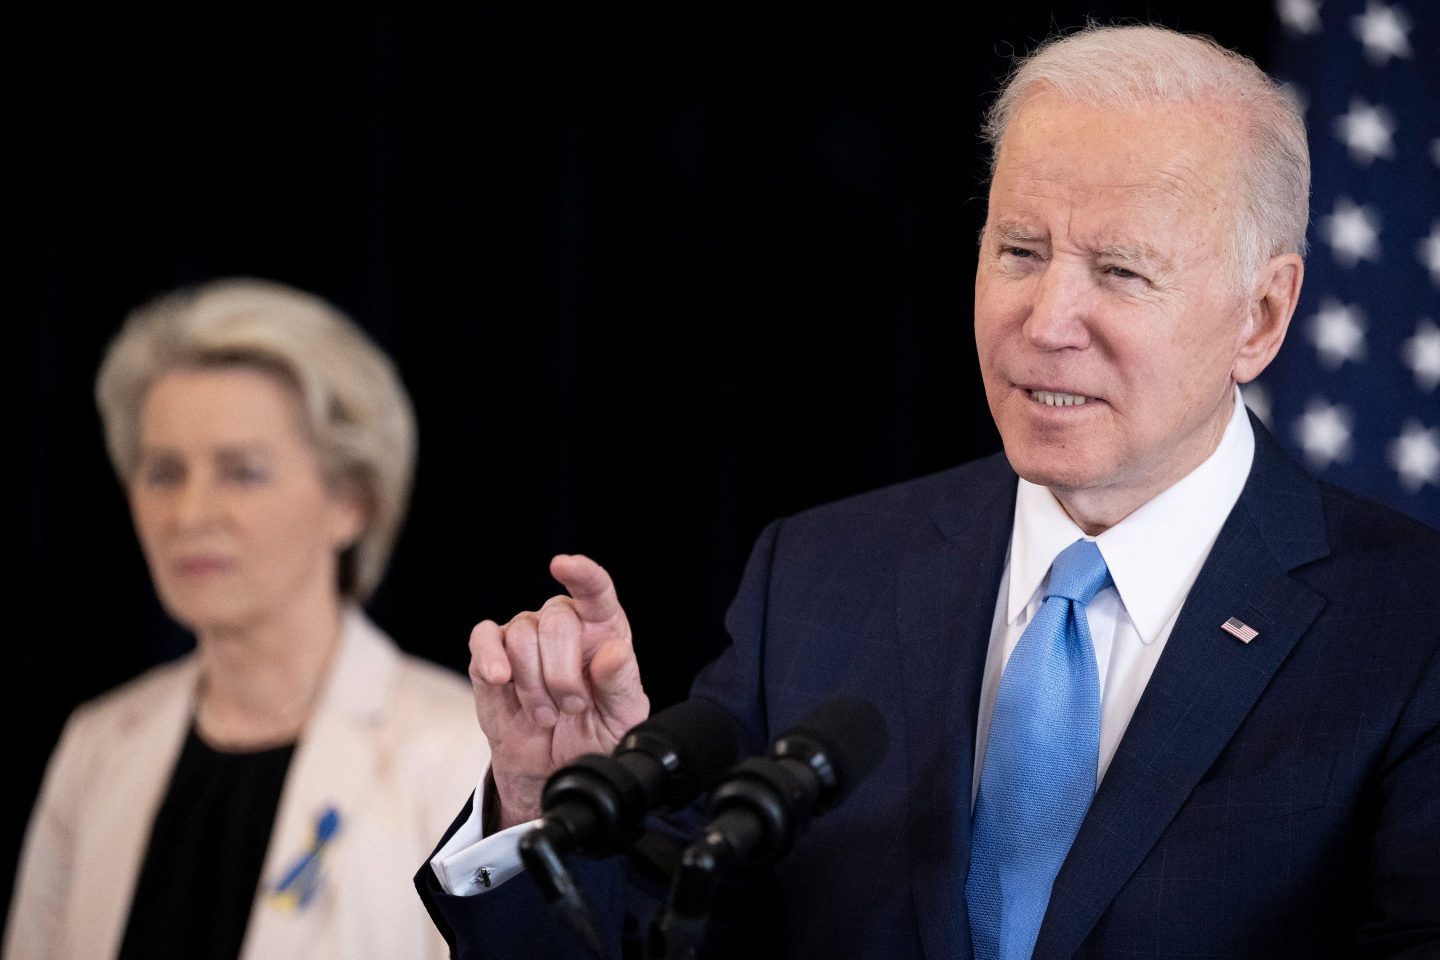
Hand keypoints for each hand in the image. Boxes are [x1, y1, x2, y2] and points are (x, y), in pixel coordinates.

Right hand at [469, 554, 649, 827]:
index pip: (594, 589)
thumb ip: (621, 685)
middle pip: (555, 621)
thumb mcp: (621, 718)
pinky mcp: (490, 656)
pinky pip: (484, 639)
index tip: (564, 565)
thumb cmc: (592, 735)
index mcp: (602, 629)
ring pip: (521, 635)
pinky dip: (491, 657)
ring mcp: (524, 636)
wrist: (553, 768)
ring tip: (546, 713)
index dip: (581, 574)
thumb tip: (613, 653)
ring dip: (535, 685)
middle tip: (572, 707)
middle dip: (563, 674)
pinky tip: (501, 679)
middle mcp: (563, 624)